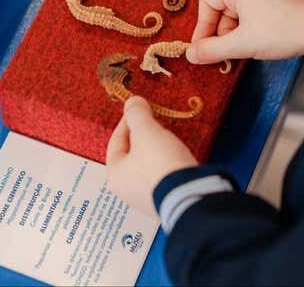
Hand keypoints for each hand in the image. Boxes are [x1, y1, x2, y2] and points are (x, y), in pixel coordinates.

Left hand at [106, 96, 197, 215]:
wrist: (189, 194)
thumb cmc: (160, 164)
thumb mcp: (146, 131)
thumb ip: (137, 114)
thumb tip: (132, 102)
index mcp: (115, 174)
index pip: (116, 141)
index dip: (127, 121)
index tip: (139, 109)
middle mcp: (127, 190)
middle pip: (131, 155)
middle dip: (142, 137)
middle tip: (154, 123)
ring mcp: (147, 198)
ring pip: (147, 167)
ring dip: (155, 151)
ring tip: (167, 138)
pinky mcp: (166, 201)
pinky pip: (162, 177)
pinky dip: (166, 164)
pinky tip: (176, 157)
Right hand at [187, 0, 303, 63]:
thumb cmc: (283, 31)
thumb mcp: (242, 44)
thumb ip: (212, 50)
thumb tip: (190, 54)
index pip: (207, 2)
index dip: (201, 26)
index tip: (203, 48)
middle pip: (221, 10)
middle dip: (219, 34)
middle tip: (223, 54)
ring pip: (236, 16)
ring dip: (234, 36)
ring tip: (243, 52)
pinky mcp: (275, 5)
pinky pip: (251, 18)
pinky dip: (248, 33)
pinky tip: (255, 47)